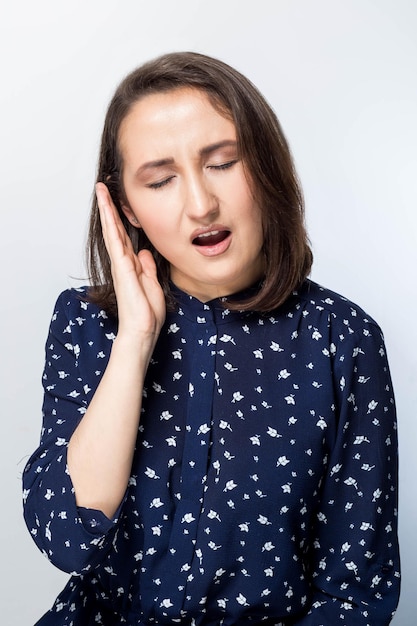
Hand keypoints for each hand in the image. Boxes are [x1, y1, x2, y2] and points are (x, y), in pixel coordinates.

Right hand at [96, 183, 165, 343]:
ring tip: (101, 190)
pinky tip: (109, 211)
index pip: (124, 235)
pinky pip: (115, 241)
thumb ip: (147, 267)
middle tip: (102, 186)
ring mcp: (121, 264)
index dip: (120, 217)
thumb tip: (144, 252)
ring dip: (107, 209)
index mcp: (131, 265)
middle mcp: (123, 262)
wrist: (143, 329)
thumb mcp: (152, 283)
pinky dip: (111, 225)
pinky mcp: (122, 268)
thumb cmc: (147, 312)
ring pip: (112, 230)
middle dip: (109, 207)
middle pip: (114, 228)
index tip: (117, 200)